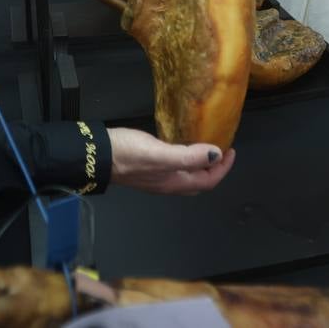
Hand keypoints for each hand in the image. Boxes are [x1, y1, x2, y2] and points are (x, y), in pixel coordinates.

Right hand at [108, 127, 234, 194]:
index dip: (223, 168)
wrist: (98, 155)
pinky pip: (175, 166)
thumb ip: (189, 156)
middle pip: (199, 181)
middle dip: (214, 168)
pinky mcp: (148, 168)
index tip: (230, 151)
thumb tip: (215, 155)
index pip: (207, 181)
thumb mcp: (161, 154)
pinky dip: (185, 158)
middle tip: (221, 150)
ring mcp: (157, 177)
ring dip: (200, 163)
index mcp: (175, 182)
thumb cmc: (128, 155)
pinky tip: (181, 144)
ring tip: (206, 146)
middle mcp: (168, 183)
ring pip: (187, 174)